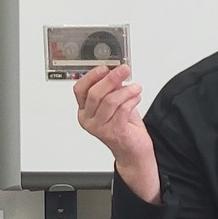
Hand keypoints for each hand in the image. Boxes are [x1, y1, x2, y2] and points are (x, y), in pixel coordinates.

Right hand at [74, 64, 159, 202]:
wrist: (133, 151)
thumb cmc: (124, 127)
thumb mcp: (115, 103)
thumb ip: (112, 89)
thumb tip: (114, 71)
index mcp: (84, 110)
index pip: (80, 89)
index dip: (91, 76)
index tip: (105, 67)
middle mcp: (89, 119)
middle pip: (95, 94)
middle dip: (111, 79)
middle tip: (124, 70)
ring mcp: (100, 127)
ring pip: (110, 101)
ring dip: (125, 90)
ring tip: (135, 87)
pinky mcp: (114, 132)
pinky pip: (122, 110)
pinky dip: (131, 100)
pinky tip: (137, 96)